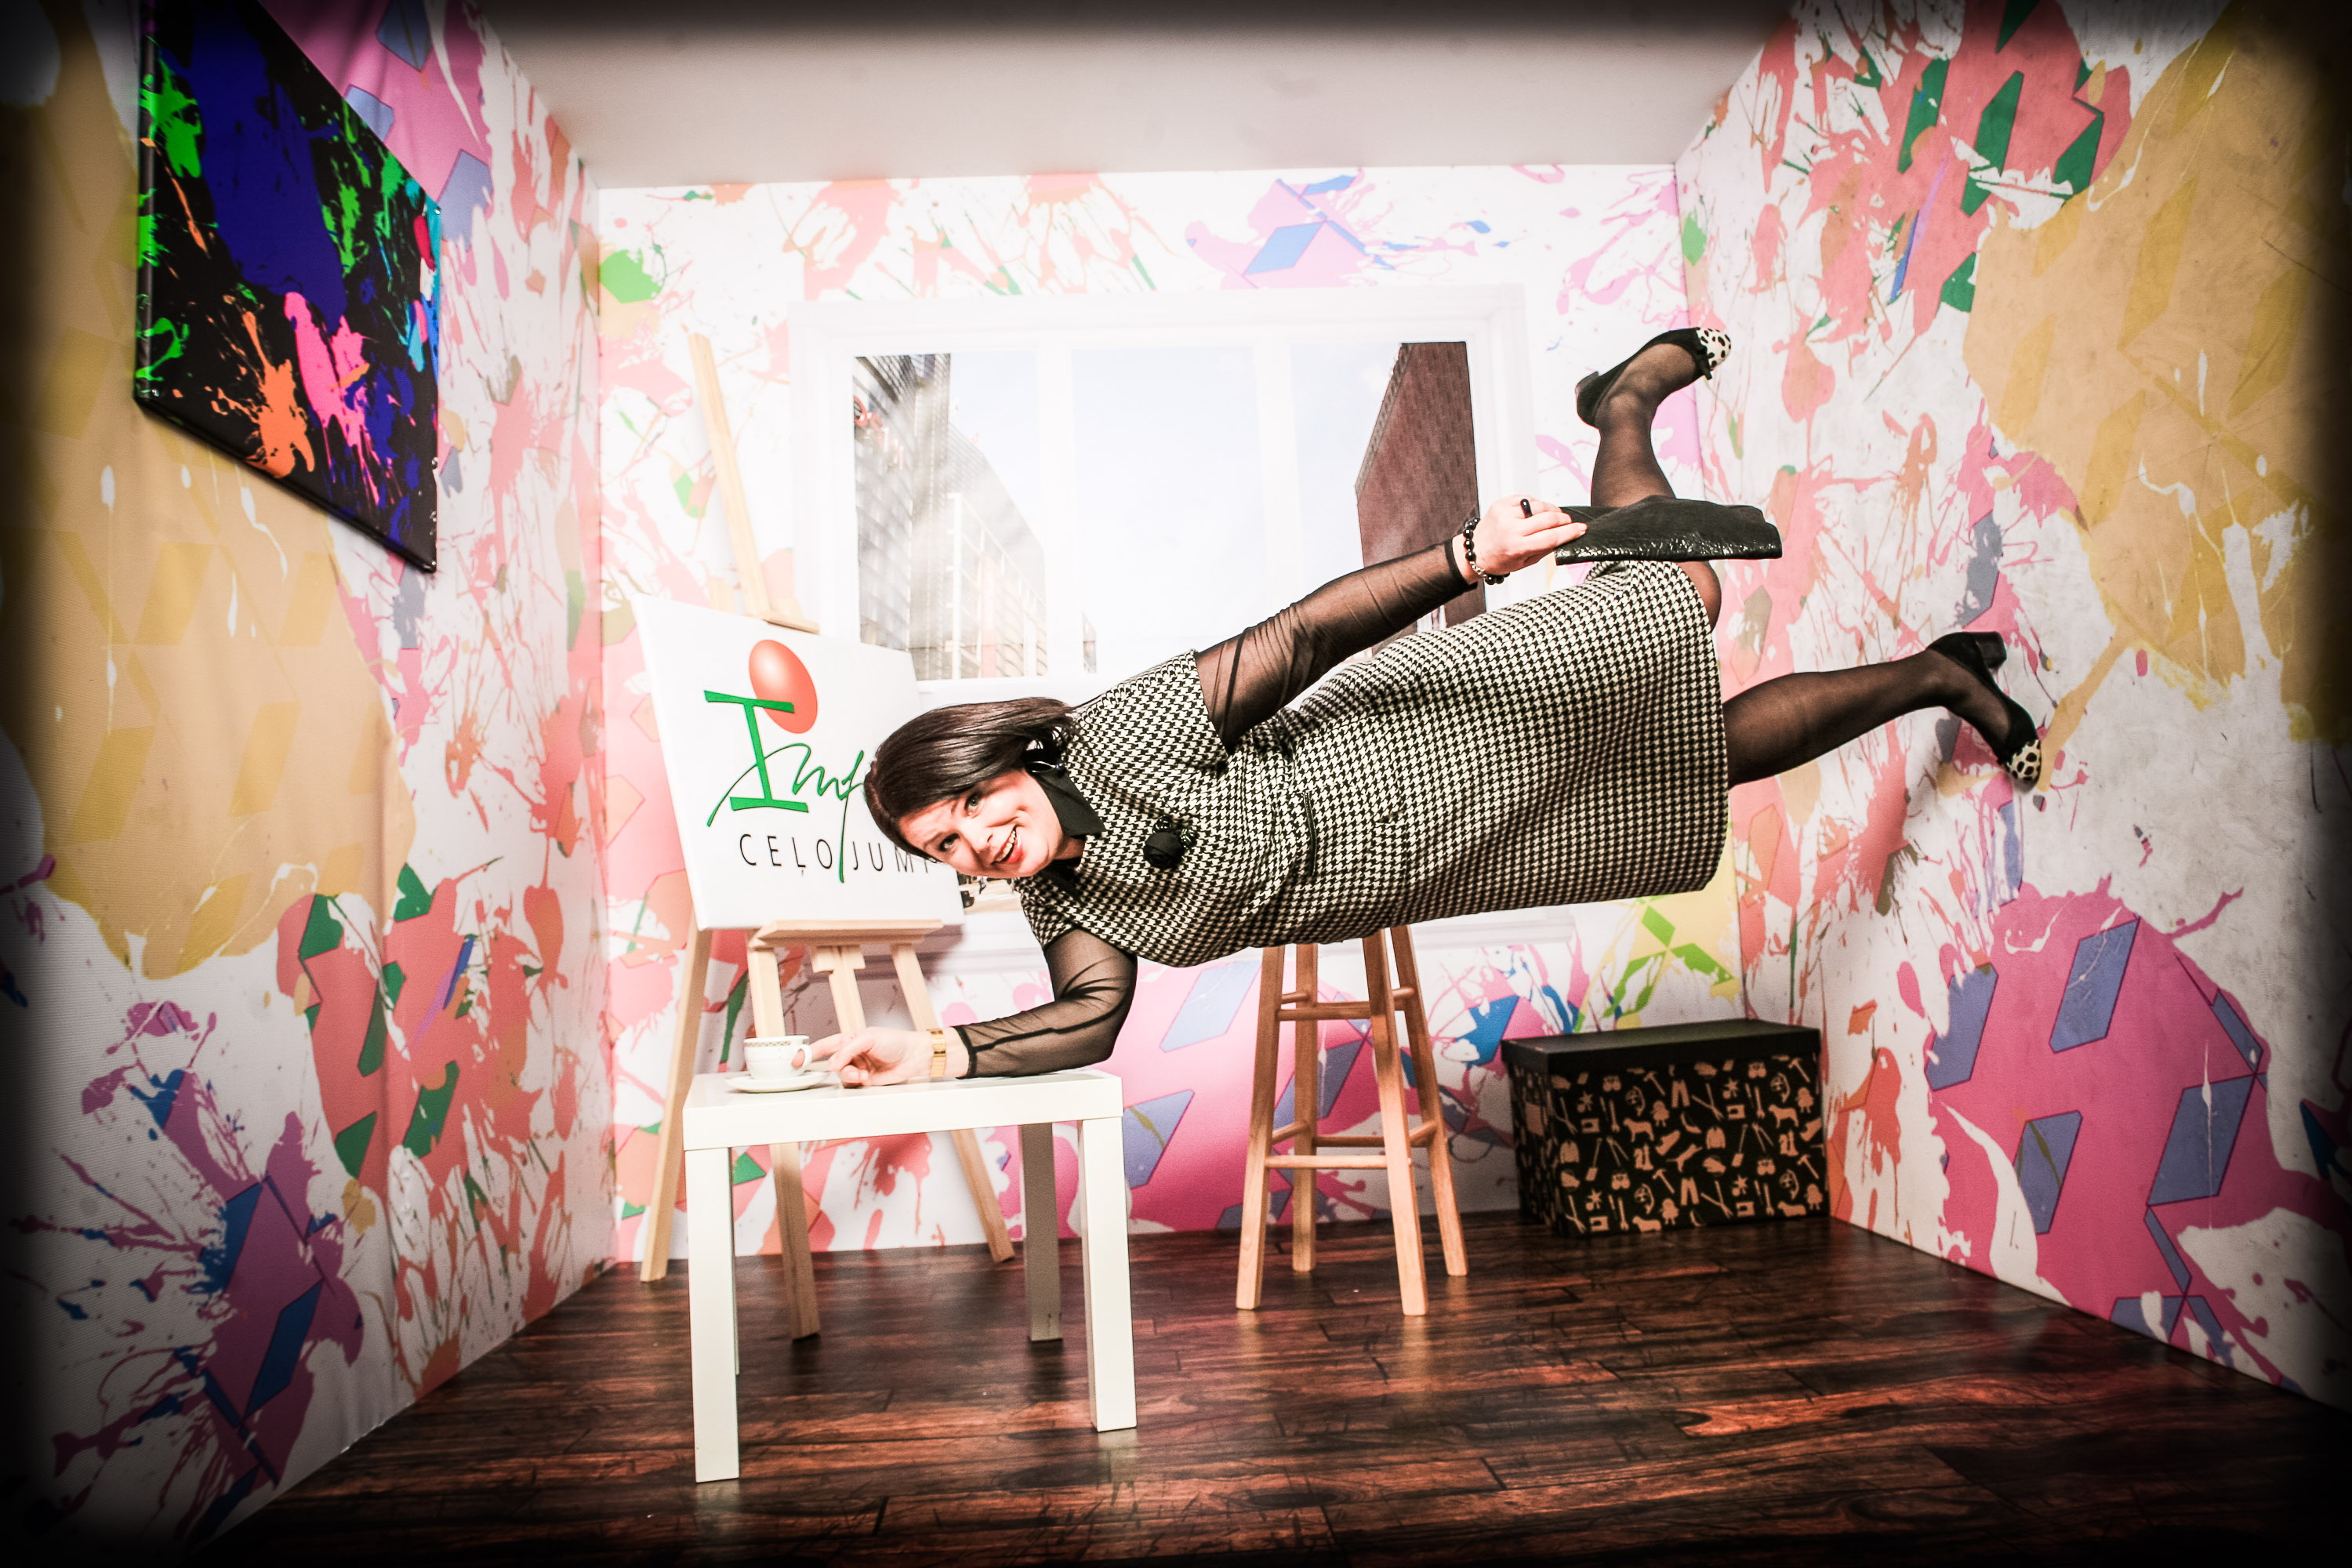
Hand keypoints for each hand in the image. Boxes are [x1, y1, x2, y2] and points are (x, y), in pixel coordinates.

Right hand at [814, 1026, 958, 1085]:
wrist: (915, 1056)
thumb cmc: (896, 1041)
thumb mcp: (869, 1038)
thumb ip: (848, 1050)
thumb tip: (832, 1064)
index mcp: (850, 1039)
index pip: (825, 1045)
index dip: (809, 1052)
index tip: (796, 1060)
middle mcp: (852, 1054)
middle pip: (832, 1063)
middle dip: (834, 1068)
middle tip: (841, 1070)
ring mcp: (858, 1068)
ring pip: (842, 1076)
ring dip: (849, 1076)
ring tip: (862, 1074)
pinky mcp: (865, 1081)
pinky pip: (851, 1085)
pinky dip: (855, 1082)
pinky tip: (865, 1078)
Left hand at [1460, 494, 1585, 578]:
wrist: (1476, 550)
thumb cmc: (1500, 559)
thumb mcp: (1526, 562)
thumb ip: (1545, 549)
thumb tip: (1565, 535)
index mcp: (1518, 547)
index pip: (1551, 537)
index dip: (1570, 532)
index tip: (1581, 528)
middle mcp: (1511, 529)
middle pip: (1548, 518)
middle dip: (1563, 519)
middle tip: (1569, 522)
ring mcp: (1505, 514)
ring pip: (1539, 505)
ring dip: (1550, 510)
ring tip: (1552, 517)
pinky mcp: (1501, 503)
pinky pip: (1526, 499)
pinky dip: (1535, 504)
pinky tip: (1535, 512)